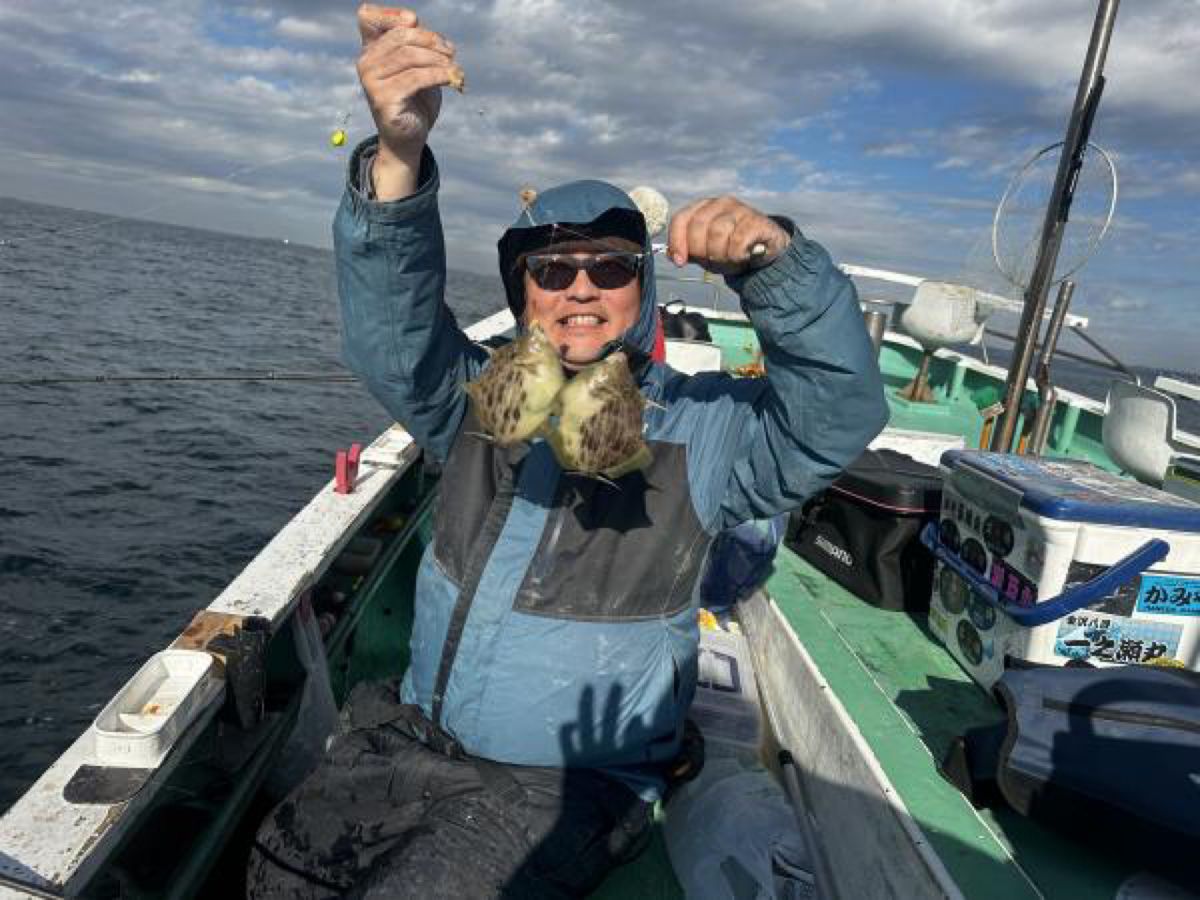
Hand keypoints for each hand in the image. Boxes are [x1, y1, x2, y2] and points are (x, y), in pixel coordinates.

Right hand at [356, 5, 459, 197]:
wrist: (408, 140)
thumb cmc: (415, 101)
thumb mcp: (417, 66)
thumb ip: (415, 43)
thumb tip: (414, 22)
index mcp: (370, 50)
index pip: (369, 17)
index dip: (392, 13)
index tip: (416, 21)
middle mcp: (365, 63)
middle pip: (401, 36)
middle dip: (431, 41)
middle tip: (451, 52)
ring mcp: (371, 81)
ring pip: (410, 56)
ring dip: (439, 60)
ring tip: (455, 69)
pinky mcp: (383, 99)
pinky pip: (416, 78)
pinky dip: (439, 76)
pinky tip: (452, 80)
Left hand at [666, 196, 790, 274]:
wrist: (766, 250)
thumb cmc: (732, 249)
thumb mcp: (706, 251)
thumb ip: (689, 251)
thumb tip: (672, 255)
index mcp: (703, 207)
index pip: (681, 219)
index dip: (677, 242)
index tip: (680, 262)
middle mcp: (720, 203)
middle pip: (697, 228)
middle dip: (702, 252)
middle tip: (713, 261)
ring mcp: (740, 209)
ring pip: (717, 234)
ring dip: (720, 255)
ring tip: (730, 258)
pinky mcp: (757, 220)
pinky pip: (738, 241)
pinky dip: (737, 255)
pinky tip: (743, 256)